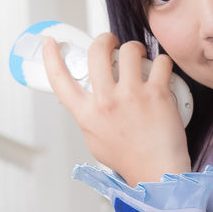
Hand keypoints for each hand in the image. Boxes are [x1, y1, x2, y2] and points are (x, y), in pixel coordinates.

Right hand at [43, 31, 189, 185]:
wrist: (156, 172)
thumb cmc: (127, 158)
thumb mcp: (94, 138)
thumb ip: (86, 115)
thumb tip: (78, 96)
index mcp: (86, 113)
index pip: (60, 79)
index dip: (51, 56)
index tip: (50, 42)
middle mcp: (106, 101)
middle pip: (97, 51)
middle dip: (104, 39)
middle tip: (111, 42)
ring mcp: (132, 95)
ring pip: (129, 50)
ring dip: (134, 48)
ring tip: (139, 57)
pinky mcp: (157, 94)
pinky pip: (160, 62)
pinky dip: (161, 62)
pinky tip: (160, 70)